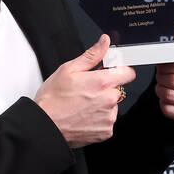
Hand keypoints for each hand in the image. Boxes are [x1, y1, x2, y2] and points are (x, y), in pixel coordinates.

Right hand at [34, 34, 136, 148]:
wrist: (45, 125)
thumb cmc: (53, 99)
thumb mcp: (69, 69)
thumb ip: (92, 55)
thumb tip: (104, 42)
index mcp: (102, 82)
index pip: (128, 72)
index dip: (119, 70)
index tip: (110, 72)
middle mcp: (109, 100)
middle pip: (118, 89)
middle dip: (106, 88)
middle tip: (87, 90)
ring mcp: (108, 117)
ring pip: (113, 106)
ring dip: (103, 104)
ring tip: (83, 105)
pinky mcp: (105, 132)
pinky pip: (108, 121)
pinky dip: (99, 119)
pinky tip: (84, 116)